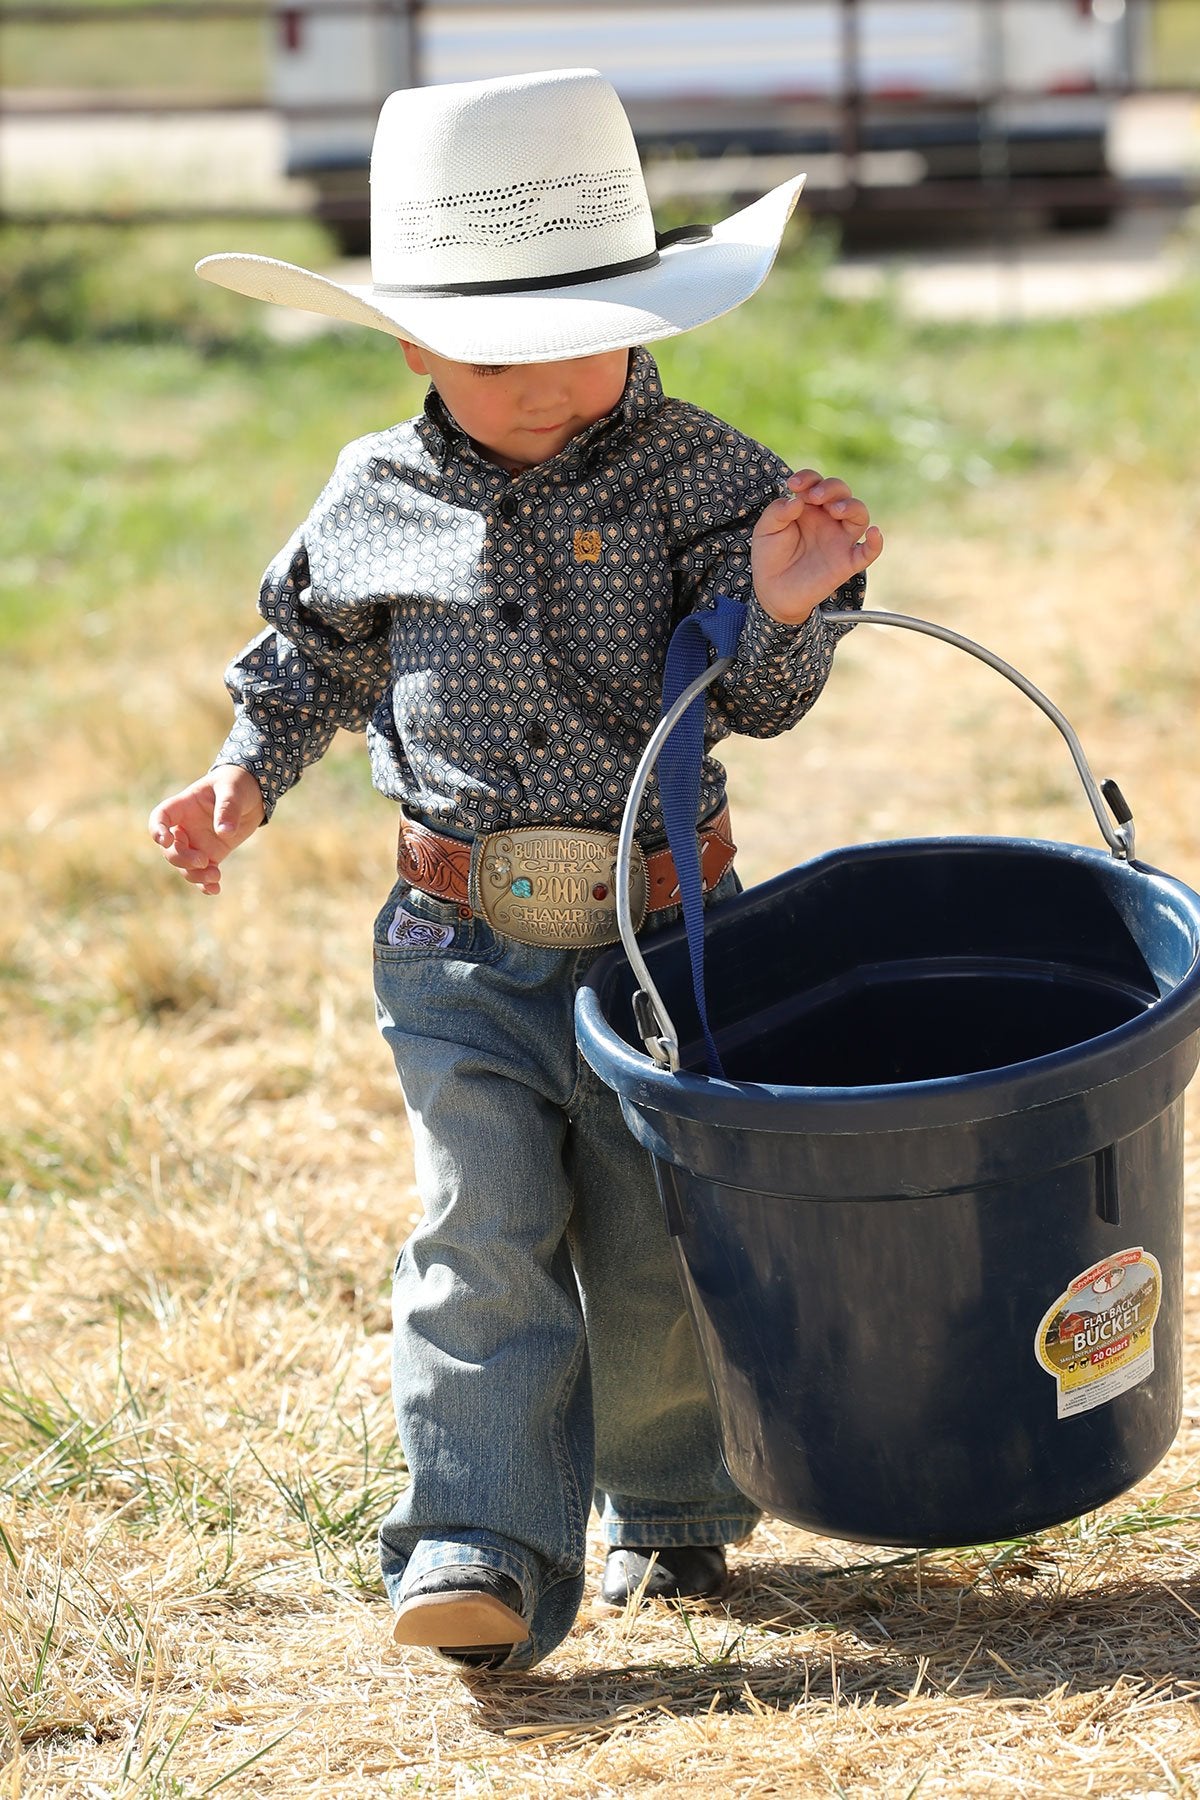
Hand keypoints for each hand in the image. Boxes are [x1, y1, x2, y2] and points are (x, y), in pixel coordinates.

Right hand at [148, 765, 264, 895]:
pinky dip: (206, 884)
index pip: (160, 818)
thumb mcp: (233, 790)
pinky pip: (203, 873)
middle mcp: (185, 827)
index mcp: (183, 806)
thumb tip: (224, 832)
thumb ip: (227, 808)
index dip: (157, 830)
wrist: (253, 793)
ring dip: (195, 875)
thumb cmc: (237, 784)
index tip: (164, 840)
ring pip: (185, 866)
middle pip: (170, 849)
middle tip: (202, 861)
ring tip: (214, 876)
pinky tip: (215, 890)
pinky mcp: (212, 854)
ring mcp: (197, 843)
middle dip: (181, 859)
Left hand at [752, 469, 883, 625]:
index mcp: (809, 507)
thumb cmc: (770, 557)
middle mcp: (828, 519)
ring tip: (834, 510)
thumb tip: (797, 500)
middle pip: (842, 492)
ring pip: (859, 515)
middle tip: (813, 497)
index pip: (817, 483)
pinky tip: (874, 533)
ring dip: (851, 506)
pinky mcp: (847, 562)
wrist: (773, 592)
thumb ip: (777, 512)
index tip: (794, 485)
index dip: (809, 478)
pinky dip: (876, 543)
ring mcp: (839, 540)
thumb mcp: (765, 530)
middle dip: (830, 488)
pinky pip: (869, 552)